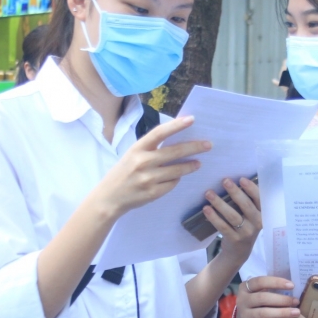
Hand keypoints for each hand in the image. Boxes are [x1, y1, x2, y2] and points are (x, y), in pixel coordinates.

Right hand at [93, 116, 209, 217]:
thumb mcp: (132, 155)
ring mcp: (148, 178)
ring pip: (178, 170)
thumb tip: (177, 140)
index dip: (176, 125)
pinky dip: (176, 179)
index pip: (159, 133)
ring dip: (191, 166)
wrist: (109, 198)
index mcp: (137, 148)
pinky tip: (177, 177)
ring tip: (198, 163)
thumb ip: (151, 149)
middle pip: (174, 152)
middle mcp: (142, 162)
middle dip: (194, 147)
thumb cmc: (123, 173)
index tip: (191, 120)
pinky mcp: (153, 192)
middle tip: (208, 145)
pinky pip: (172, 183)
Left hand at [203, 177, 261, 265]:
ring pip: (232, 216)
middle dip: (234, 192)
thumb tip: (234, 180)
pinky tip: (206, 209)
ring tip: (209, 193)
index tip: (241, 179)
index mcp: (263, 213)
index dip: (251, 188)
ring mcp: (246, 232)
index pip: (260, 198)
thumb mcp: (251, 215)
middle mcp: (257, 223)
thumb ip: (248, 200)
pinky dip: (213, 217)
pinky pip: (223, 226)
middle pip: (246, 205)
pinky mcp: (234, 239)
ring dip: (220, 203)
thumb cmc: (245, 225)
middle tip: (224, 181)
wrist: (239, 251)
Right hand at [235, 275, 299, 317]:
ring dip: (281, 313)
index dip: (276, 283)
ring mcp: (243, 315)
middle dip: (282, 299)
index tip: (292, 286)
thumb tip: (291, 285)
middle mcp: (242, 300)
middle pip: (262, 298)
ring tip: (296, 313)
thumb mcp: (259, 292)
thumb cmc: (259, 303)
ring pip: (262, 313)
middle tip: (296, 301)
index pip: (260, 282)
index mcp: (245, 287)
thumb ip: (270, 287)